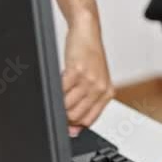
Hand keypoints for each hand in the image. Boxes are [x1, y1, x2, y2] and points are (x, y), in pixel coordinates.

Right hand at [63, 19, 113, 136]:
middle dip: (64, 115)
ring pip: (68, 107)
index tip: (65, 126)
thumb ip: (87, 103)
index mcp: (107, 92)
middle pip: (76, 116)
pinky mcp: (76, 71)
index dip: (74, 126)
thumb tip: (73, 130)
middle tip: (58, 105)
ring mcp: (89, 80)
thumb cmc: (90, 55)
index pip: (89, 120)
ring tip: (58, 92)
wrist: (88, 32)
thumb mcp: (95, 79)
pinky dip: (55, 91)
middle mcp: (100, 88)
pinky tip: (56, 83)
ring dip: (58, 104)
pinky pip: (61, 91)